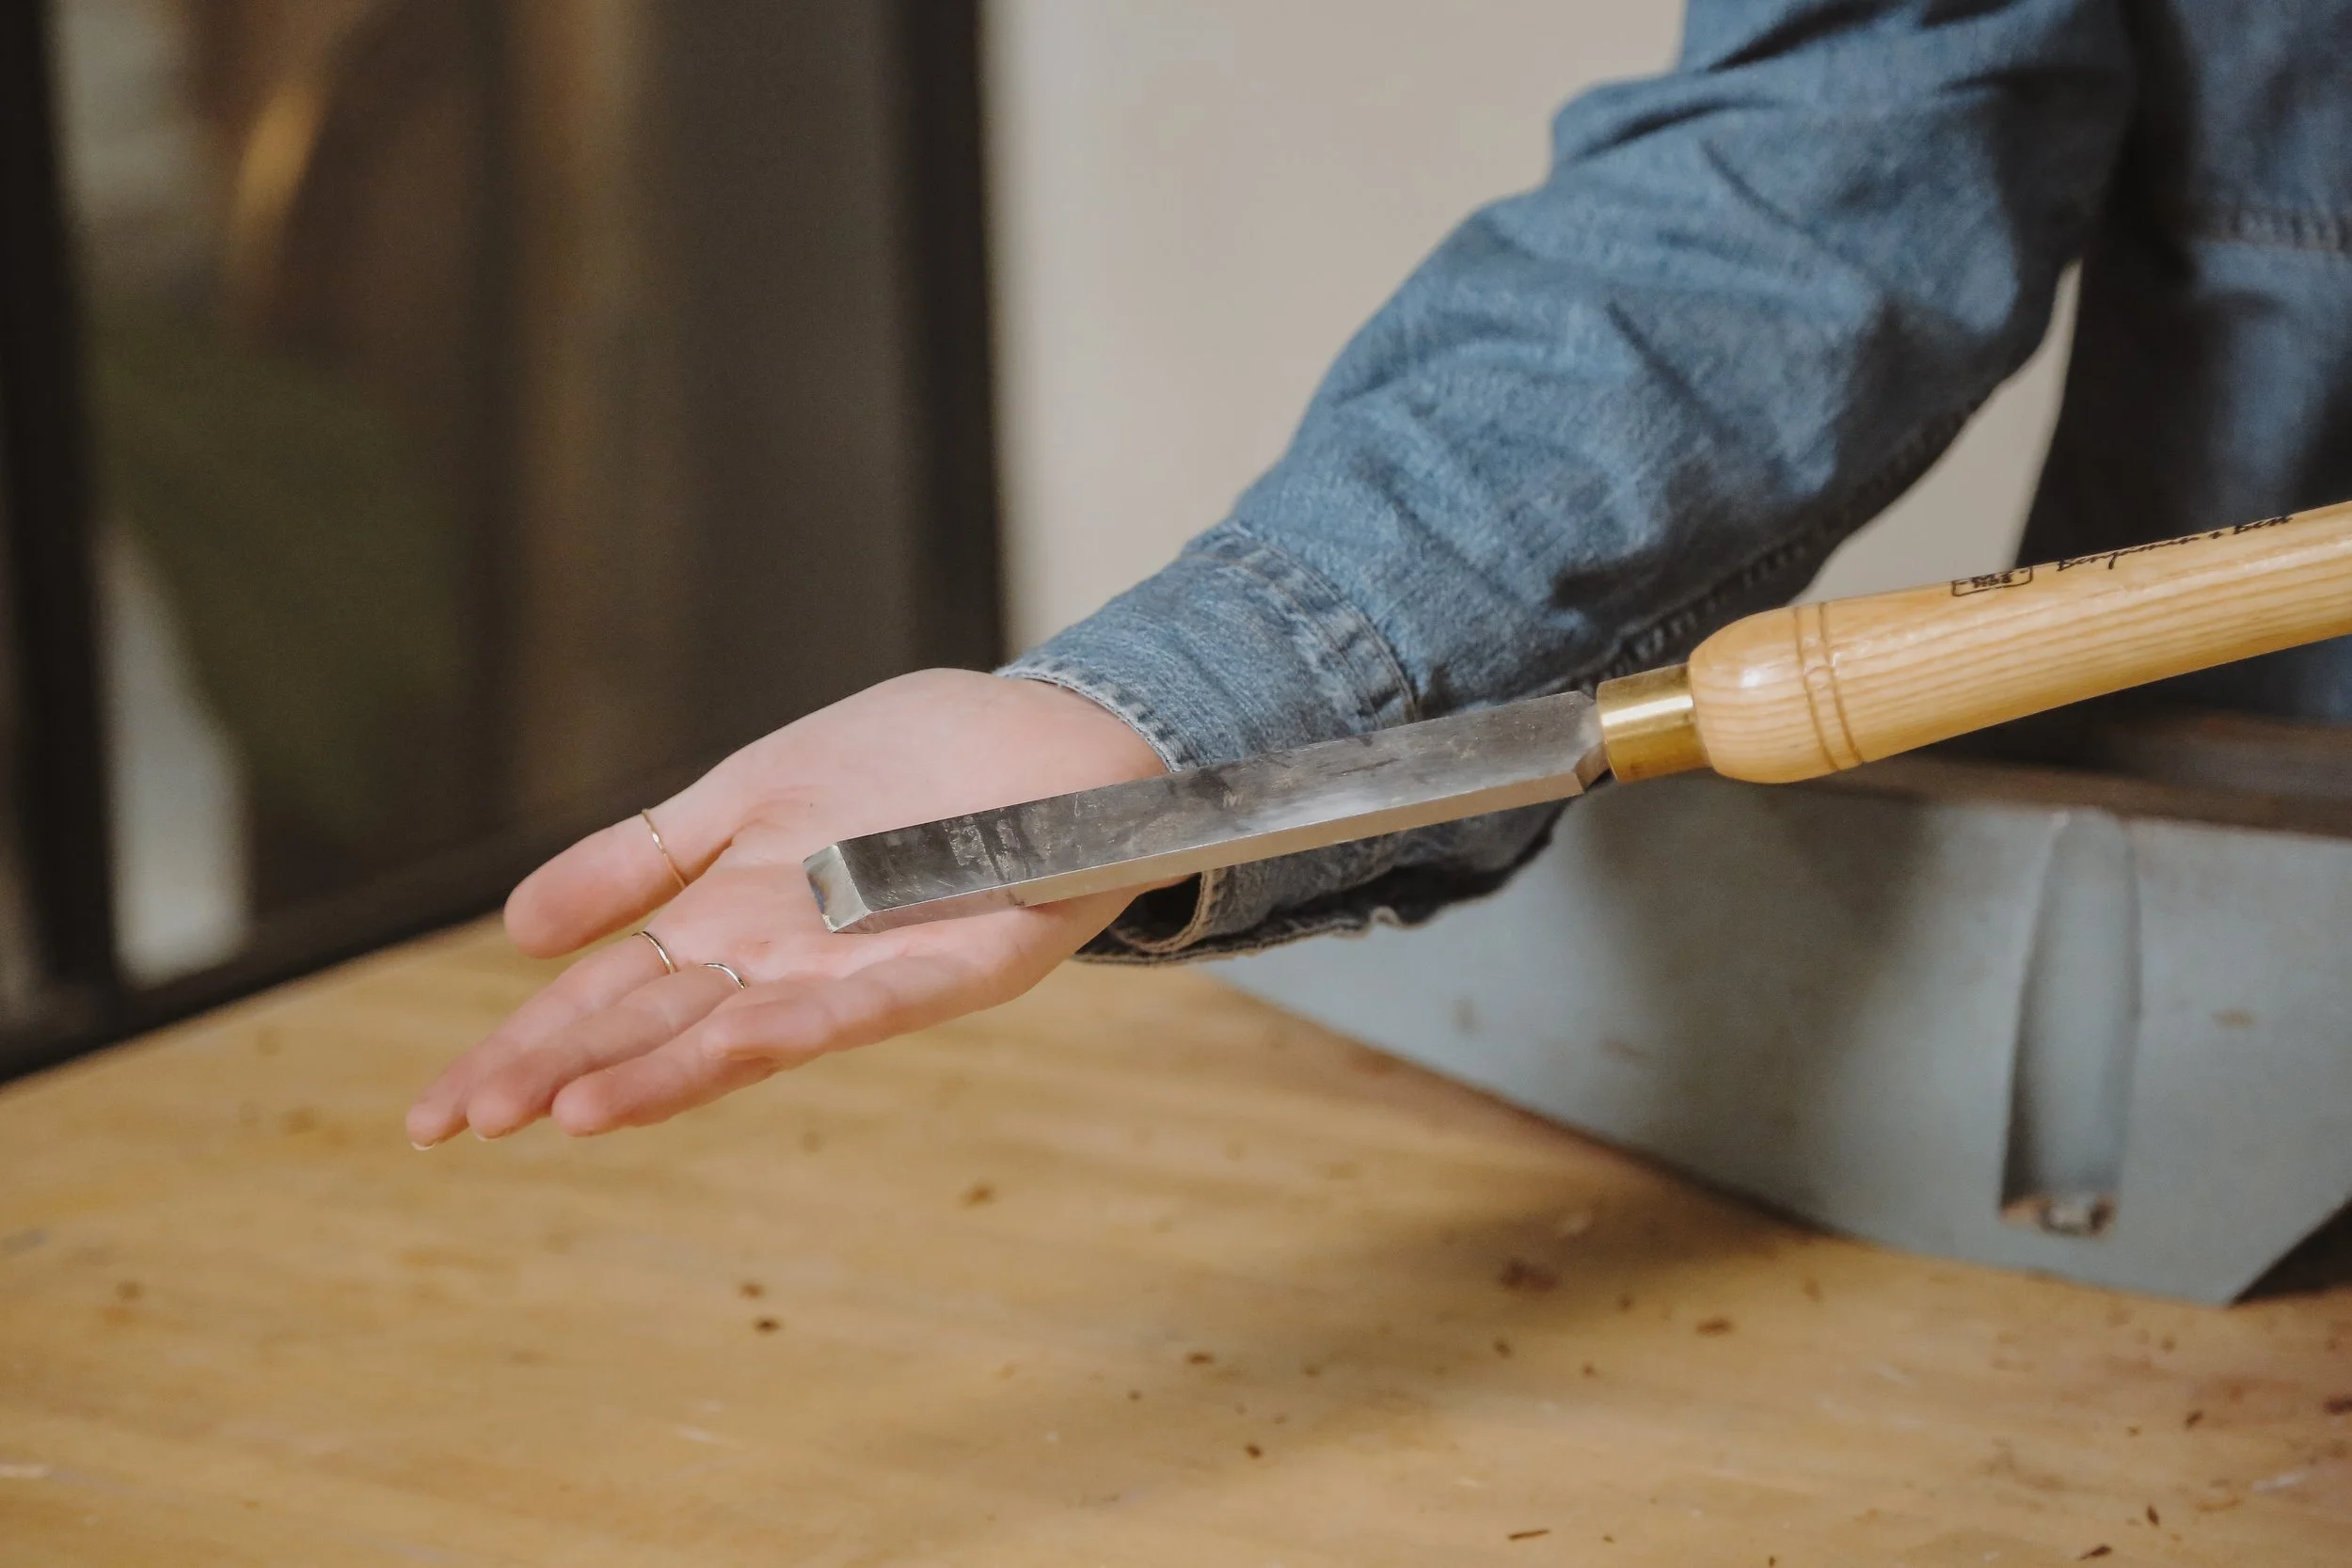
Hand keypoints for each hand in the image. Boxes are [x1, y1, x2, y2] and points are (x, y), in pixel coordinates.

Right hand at [405, 670, 1166, 1142]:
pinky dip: (798, 1025)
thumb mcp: (748, 794)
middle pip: (656, 1027)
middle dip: (559, 1073)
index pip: (604, 998)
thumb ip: (641, 860)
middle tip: (456, 1126)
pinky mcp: (961, 968)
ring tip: (571, 1112)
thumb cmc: (908, 764)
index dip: (522, 1049)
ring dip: (664, 1075)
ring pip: (750, 1036)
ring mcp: (869, 975)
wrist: (1052, 733)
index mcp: (731, 923)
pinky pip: (872, 1005)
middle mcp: (787, 967)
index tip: (433, 1113)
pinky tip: (731, 1043)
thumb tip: (513, 934)